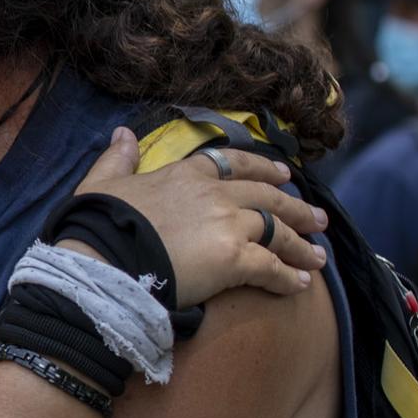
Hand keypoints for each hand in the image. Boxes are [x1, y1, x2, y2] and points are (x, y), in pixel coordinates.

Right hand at [71, 127, 327, 303]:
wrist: (105, 258)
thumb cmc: (99, 222)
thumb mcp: (103, 181)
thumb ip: (118, 158)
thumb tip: (123, 133)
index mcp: (186, 174)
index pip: (232, 164)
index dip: (261, 169)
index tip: (283, 175)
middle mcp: (215, 195)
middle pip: (267, 197)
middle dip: (296, 207)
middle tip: (317, 218)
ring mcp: (228, 225)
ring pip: (277, 229)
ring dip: (301, 244)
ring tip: (317, 256)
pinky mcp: (235, 259)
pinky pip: (271, 267)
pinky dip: (288, 276)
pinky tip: (300, 284)